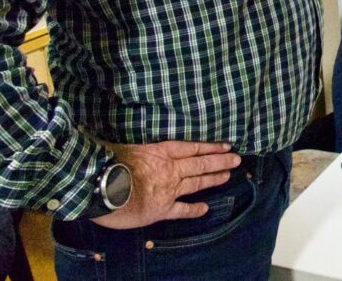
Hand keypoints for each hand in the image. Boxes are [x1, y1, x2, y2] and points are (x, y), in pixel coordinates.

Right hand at [91, 140, 238, 229]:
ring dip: (214, 179)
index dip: (210, 147)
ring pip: (197, 183)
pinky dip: (194, 210)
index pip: (192, 147)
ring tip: (228, 175)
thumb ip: (129, 141)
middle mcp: (171, 169)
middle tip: (237, 159)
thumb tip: (121, 131)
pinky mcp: (163, 209)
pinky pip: (183, 210)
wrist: (104, 189)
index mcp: (161, 152)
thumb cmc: (108, 163)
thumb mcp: (121, 144)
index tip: (226, 145)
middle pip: (201, 164)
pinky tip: (205, 209)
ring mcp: (170, 189)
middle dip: (220, 161)